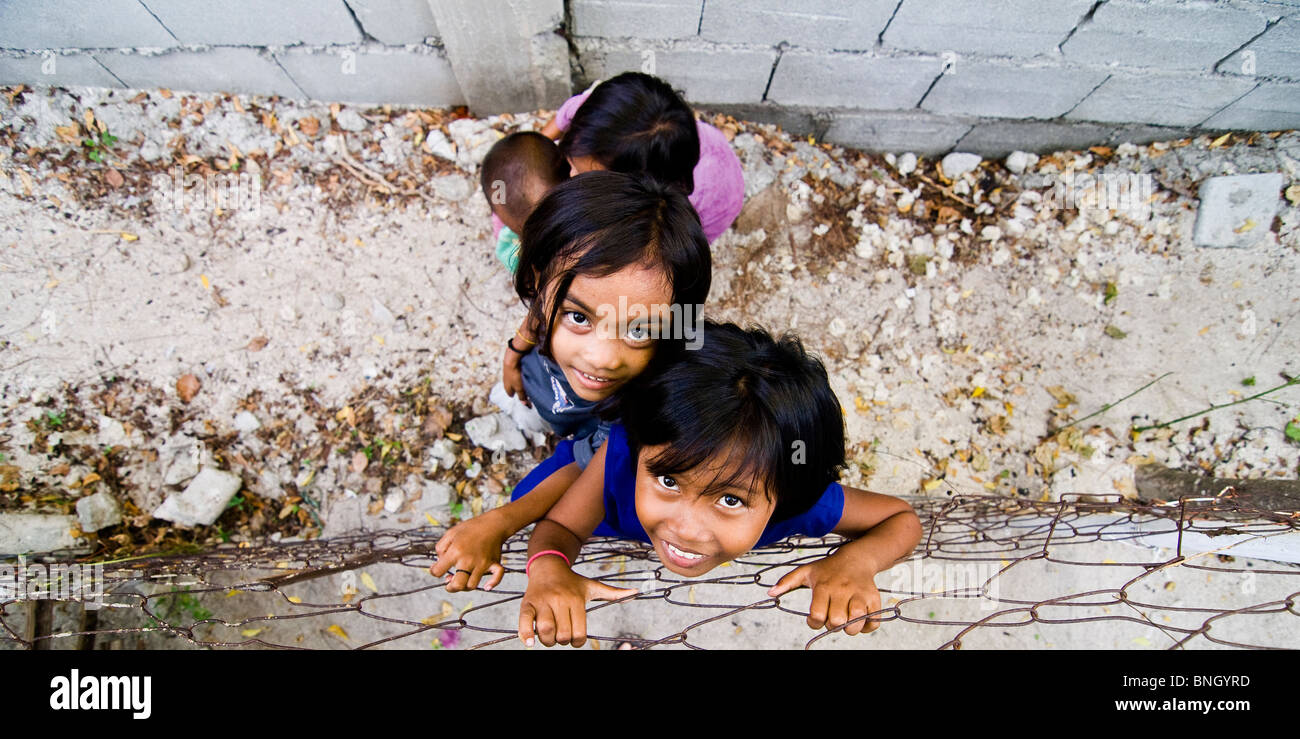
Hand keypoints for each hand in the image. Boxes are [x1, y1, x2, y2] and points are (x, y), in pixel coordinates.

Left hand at [430, 511, 507, 591]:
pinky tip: (487, 586)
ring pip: (472, 585)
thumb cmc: (471, 528)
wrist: (493, 523)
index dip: (434, 571)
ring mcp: (482, 563)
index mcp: (455, 551)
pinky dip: (492, 584)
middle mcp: (469, 560)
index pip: (438, 571)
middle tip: (449, 583)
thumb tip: (439, 562)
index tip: (437, 569)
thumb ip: (440, 547)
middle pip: (458, 584)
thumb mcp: (450, 533)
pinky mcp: (494, 564)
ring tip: (463, 580)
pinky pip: (497, 577)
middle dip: (450, 587)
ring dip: (465, 587)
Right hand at [502, 345, 529, 407]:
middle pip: (514, 387)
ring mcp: (509, 373)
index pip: (511, 394)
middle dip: (520, 389)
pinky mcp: (513, 367)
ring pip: (516, 380)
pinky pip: (518, 373)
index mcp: (506, 387)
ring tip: (529, 381)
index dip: (518, 396)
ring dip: (522, 381)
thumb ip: (522, 396)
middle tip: (528, 390)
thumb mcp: (519, 388)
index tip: (526, 398)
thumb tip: (525, 404)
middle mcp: (506, 381)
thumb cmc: (515, 374)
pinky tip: (527, 374)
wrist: (512, 358)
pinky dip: (522, 375)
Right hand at [518, 559, 636, 647]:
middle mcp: (560, 600)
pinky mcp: (527, 603)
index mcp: (576, 599)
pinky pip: (524, 623)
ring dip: (547, 641)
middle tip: (561, 635)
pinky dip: (526, 636)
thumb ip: (614, 593)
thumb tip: (636, 592)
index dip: (577, 641)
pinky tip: (530, 642)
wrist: (548, 565)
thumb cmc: (573, 582)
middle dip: (562, 641)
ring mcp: (542, 602)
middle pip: (562, 635)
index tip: (574, 637)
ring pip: (545, 632)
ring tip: (549, 636)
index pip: (578, 633)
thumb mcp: (593, 586)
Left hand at [767, 555, 883, 635]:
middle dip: (831, 626)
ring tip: (846, 621)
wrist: (857, 558)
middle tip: (831, 617)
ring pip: (855, 623)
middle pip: (836, 622)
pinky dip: (867, 627)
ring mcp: (859, 595)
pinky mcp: (874, 598)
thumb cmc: (828, 568)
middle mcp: (842, 590)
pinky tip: (860, 621)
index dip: (814, 622)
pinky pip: (873, 622)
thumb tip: (770, 593)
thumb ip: (787, 582)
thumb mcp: (806, 571)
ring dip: (849, 628)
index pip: (817, 615)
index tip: (815, 617)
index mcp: (824, 586)